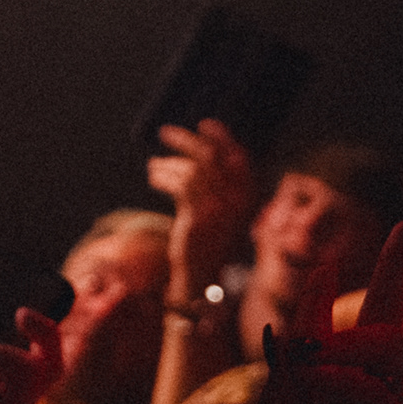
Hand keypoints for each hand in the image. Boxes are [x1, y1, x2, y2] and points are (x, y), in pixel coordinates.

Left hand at [150, 115, 259, 306]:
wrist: (203, 278)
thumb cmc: (209, 242)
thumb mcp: (221, 210)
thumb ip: (218, 184)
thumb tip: (200, 148)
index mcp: (248, 196)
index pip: (239, 156)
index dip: (222, 137)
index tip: (204, 125)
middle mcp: (237, 200)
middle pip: (210, 156)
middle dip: (186, 140)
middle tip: (165, 132)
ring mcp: (218, 208)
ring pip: (190, 169)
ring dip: (168, 163)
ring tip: (154, 165)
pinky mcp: (197, 216)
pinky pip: (177, 184)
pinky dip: (163, 176)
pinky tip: (154, 176)